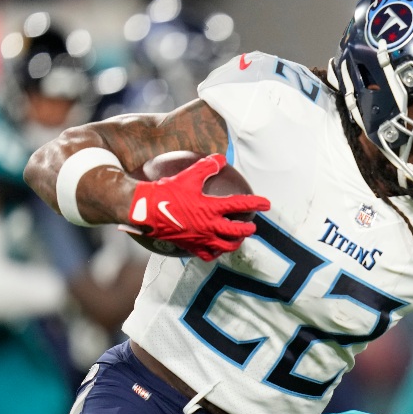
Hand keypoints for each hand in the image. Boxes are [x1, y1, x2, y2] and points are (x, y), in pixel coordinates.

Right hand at [128, 154, 270, 260]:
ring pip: (225, 246)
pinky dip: (215, 253)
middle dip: (248, 229)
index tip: (267, 204)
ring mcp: (200, 239)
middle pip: (236, 232)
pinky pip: (207, 254)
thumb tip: (220, 159)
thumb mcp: (188, 176)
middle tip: (252, 226)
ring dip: (235, 243)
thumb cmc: (166, 192)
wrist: (145, 211)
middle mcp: (209, 226)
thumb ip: (206, 167)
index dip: (255, 203)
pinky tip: (216, 249)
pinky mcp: (191, 246)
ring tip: (238, 239)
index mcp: (210, 208)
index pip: (239, 205)